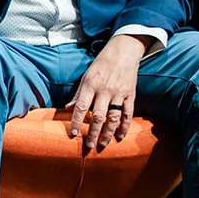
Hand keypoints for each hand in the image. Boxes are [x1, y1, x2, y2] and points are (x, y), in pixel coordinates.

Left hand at [65, 34, 146, 153]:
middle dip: (92, 132)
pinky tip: (120, 136)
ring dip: (108, 133)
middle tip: (89, 145)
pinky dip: (125, 126)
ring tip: (102, 144)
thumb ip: (78, 94)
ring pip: (113, 117)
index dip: (76, 121)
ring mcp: (119, 93)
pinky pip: (128, 113)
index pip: (81, 106)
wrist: (123, 52)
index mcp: (91, 84)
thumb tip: (67, 108)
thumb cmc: (101, 65)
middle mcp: (105, 90)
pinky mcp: (131, 94)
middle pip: (98, 116)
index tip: (72, 134)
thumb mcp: (86, 76)